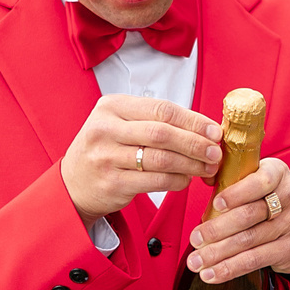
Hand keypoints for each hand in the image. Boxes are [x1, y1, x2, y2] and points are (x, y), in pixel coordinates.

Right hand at [61, 96, 222, 220]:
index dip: (193, 120)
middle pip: (163, 133)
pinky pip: (155, 181)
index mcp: (111, 106)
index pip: (162, 109)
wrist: (73, 184)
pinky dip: (177, 181)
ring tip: (207, 167)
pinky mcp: (112, 183)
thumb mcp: (120, 124)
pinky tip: (187, 179)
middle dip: (196, 143)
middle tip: (216, 152)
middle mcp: (105, 129)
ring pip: (161, 159)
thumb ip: (155, 121)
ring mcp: (106, 157)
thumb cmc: (105, 150)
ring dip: (191, 164)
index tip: (215, 130)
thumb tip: (204, 127)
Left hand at [188, 155, 289, 285]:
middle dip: (217, 229)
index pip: (259, 182)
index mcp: (278, 173)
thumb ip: (234, 179)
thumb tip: (206, 178)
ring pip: (249, 240)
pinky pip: (255, 260)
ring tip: (197, 261)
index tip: (215, 204)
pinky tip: (213, 273)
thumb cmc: (272, 202)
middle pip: (249, 215)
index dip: (236, 194)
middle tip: (195, 238)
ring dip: (218, 253)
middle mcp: (289, 196)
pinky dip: (231, 268)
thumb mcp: (259, 182)